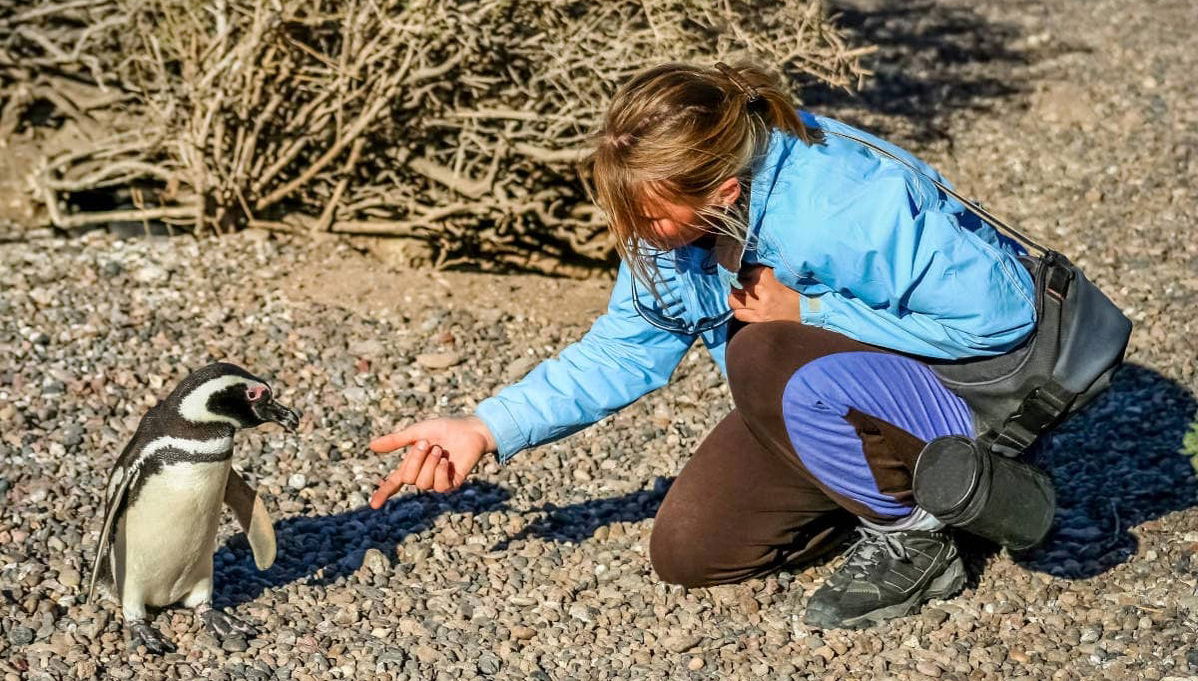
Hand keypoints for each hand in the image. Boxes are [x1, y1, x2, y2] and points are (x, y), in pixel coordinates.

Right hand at [368, 416, 495, 507]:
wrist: (470, 429)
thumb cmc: (444, 428)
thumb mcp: (417, 432)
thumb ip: (395, 441)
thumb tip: (371, 446)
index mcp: (413, 464)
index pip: (395, 482)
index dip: (384, 493)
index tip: (373, 505)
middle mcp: (423, 475)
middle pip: (409, 479)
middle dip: (416, 460)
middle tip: (427, 444)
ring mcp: (438, 481)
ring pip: (423, 484)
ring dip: (430, 463)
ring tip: (440, 450)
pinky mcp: (452, 484)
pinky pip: (439, 487)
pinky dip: (440, 472)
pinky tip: (446, 461)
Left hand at [728, 265, 802, 322]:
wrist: (812, 310)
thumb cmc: (800, 290)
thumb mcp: (783, 274)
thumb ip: (767, 270)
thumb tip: (751, 265)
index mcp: (768, 276)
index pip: (746, 270)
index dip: (745, 271)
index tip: (747, 273)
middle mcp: (762, 291)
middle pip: (737, 284)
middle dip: (737, 283)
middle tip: (741, 283)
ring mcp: (760, 307)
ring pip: (734, 300)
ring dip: (735, 296)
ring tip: (741, 295)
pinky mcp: (761, 320)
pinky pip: (739, 314)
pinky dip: (739, 310)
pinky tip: (745, 308)